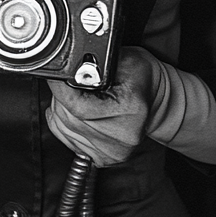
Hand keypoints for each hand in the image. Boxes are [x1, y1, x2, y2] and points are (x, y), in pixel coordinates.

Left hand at [46, 47, 159, 167]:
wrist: (158, 101)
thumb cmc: (142, 78)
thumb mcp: (124, 57)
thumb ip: (95, 63)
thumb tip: (67, 67)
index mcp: (130, 110)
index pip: (78, 106)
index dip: (61, 89)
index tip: (56, 77)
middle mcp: (122, 136)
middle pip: (68, 119)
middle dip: (61, 97)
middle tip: (71, 83)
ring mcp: (113, 151)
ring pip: (64, 129)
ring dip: (62, 110)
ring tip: (79, 97)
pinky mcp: (104, 159)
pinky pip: (68, 140)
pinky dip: (66, 124)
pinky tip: (79, 112)